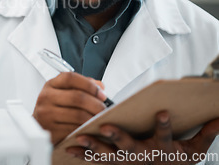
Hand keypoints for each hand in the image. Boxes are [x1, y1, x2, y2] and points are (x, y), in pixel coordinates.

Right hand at [32, 72, 107, 144]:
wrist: (38, 124)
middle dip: (96, 104)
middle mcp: (46, 97)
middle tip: (104, 109)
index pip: (70, 78)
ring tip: (99, 119)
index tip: (101, 93)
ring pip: (78, 115)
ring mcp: (46, 114)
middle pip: (77, 97)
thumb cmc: (53, 107)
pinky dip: (85, 129)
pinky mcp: (50, 131)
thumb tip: (100, 86)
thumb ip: (82, 86)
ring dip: (93, 118)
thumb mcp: (63, 91)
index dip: (89, 85)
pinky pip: (74, 130)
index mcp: (51, 84)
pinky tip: (89, 128)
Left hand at [66, 111, 218, 163]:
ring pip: (109, 154)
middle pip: (130, 147)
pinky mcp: (115, 162)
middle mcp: (143, 156)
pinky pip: (97, 159)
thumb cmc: (177, 159)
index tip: (161, 113)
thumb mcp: (196, 149)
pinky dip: (83, 154)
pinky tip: (68, 148)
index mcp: (162, 149)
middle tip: (105, 127)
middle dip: (118, 137)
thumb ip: (206, 134)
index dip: (164, 127)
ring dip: (94, 146)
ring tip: (78, 138)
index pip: (165, 137)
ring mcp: (127, 160)